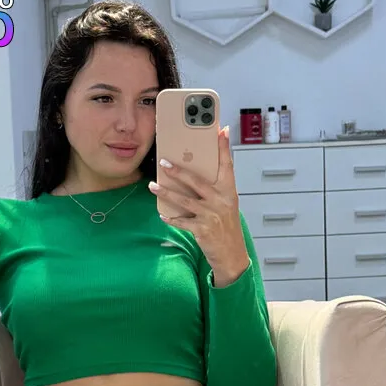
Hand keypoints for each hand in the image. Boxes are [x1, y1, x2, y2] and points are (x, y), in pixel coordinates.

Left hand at [149, 124, 249, 285]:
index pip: (227, 165)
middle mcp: (221, 201)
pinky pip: (182, 221)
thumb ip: (217, 186)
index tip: (221, 130)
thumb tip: (203, 171)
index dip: (224, 147)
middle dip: (178, 171)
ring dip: (166, 193)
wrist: (232, 254)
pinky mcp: (202, 230)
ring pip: (184, 200)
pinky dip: (171, 218)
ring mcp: (211, 216)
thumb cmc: (227, 227)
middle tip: (164, 162)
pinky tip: (162, 213)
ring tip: (153, 186)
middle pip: (197, 181)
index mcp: (229, 191)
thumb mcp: (227, 203)